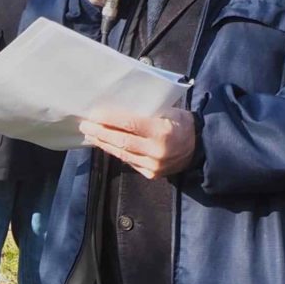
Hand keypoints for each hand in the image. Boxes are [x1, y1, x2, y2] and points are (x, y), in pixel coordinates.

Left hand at [82, 107, 196, 178]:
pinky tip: (105, 145)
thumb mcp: (170, 111)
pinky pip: (129, 162)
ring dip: (104, 144)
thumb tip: (117, 109)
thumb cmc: (182, 124)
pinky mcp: (151, 174)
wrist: (199, 148)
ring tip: (91, 135)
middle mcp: (157, 151)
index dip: (110, 119)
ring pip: (122, 154)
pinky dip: (116, 152)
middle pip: (122, 141)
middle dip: (100, 133)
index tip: (94, 114)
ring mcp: (154, 165)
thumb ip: (147, 112)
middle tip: (85, 125)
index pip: (130, 124)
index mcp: (163, 131)